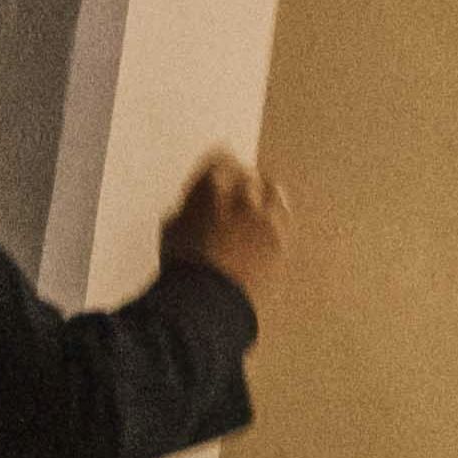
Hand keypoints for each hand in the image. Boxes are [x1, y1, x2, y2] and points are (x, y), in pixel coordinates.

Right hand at [165, 152, 288, 300]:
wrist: (211, 297)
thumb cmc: (183, 264)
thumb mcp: (173, 228)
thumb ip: (190, 209)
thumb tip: (196, 209)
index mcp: (211, 185)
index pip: (220, 159)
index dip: (218, 167)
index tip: (218, 174)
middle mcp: (243, 194)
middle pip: (249, 174)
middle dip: (242, 181)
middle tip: (237, 191)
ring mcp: (267, 216)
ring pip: (273, 192)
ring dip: (265, 195)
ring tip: (258, 206)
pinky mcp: (283, 239)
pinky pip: (284, 220)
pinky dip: (276, 220)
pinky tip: (269, 229)